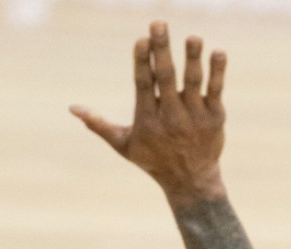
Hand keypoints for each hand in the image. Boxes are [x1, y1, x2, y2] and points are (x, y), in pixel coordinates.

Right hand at [71, 21, 226, 203]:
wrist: (191, 182)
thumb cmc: (153, 160)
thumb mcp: (123, 145)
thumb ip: (99, 124)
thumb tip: (72, 108)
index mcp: (147, 119)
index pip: (144, 85)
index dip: (143, 62)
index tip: (141, 40)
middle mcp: (171, 117)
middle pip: (167, 78)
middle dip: (163, 50)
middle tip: (159, 24)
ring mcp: (194, 117)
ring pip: (194, 83)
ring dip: (193, 59)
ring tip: (193, 37)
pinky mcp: (215, 118)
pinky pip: (216, 91)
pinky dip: (218, 72)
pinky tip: (218, 52)